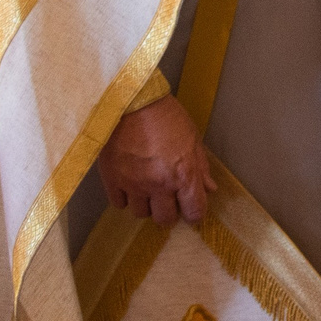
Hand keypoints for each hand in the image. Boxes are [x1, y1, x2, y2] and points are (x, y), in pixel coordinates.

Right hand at [99, 95, 215, 225]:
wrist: (131, 101)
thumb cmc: (166, 116)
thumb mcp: (192, 138)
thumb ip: (200, 167)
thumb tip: (209, 189)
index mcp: (184, 175)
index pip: (194, 212)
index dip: (194, 213)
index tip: (190, 208)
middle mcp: (159, 185)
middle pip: (164, 219)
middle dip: (168, 211)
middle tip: (166, 197)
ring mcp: (134, 185)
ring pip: (140, 213)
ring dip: (146, 203)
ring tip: (146, 187)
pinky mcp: (112, 180)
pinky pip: (119, 203)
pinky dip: (125, 197)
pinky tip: (129, 183)